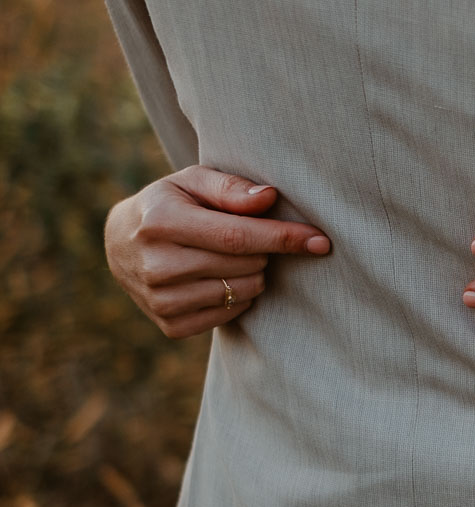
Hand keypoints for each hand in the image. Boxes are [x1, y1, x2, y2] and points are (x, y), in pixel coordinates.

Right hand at [104, 164, 331, 338]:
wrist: (121, 242)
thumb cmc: (170, 203)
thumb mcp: (193, 181)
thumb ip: (231, 188)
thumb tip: (269, 198)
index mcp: (161, 222)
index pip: (237, 236)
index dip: (283, 238)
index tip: (321, 241)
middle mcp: (156, 264)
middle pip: (245, 264)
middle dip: (263, 250)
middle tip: (247, 237)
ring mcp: (159, 299)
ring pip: (243, 291)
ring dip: (253, 272)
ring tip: (230, 256)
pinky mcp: (169, 325)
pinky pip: (230, 314)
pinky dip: (239, 296)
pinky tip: (220, 277)